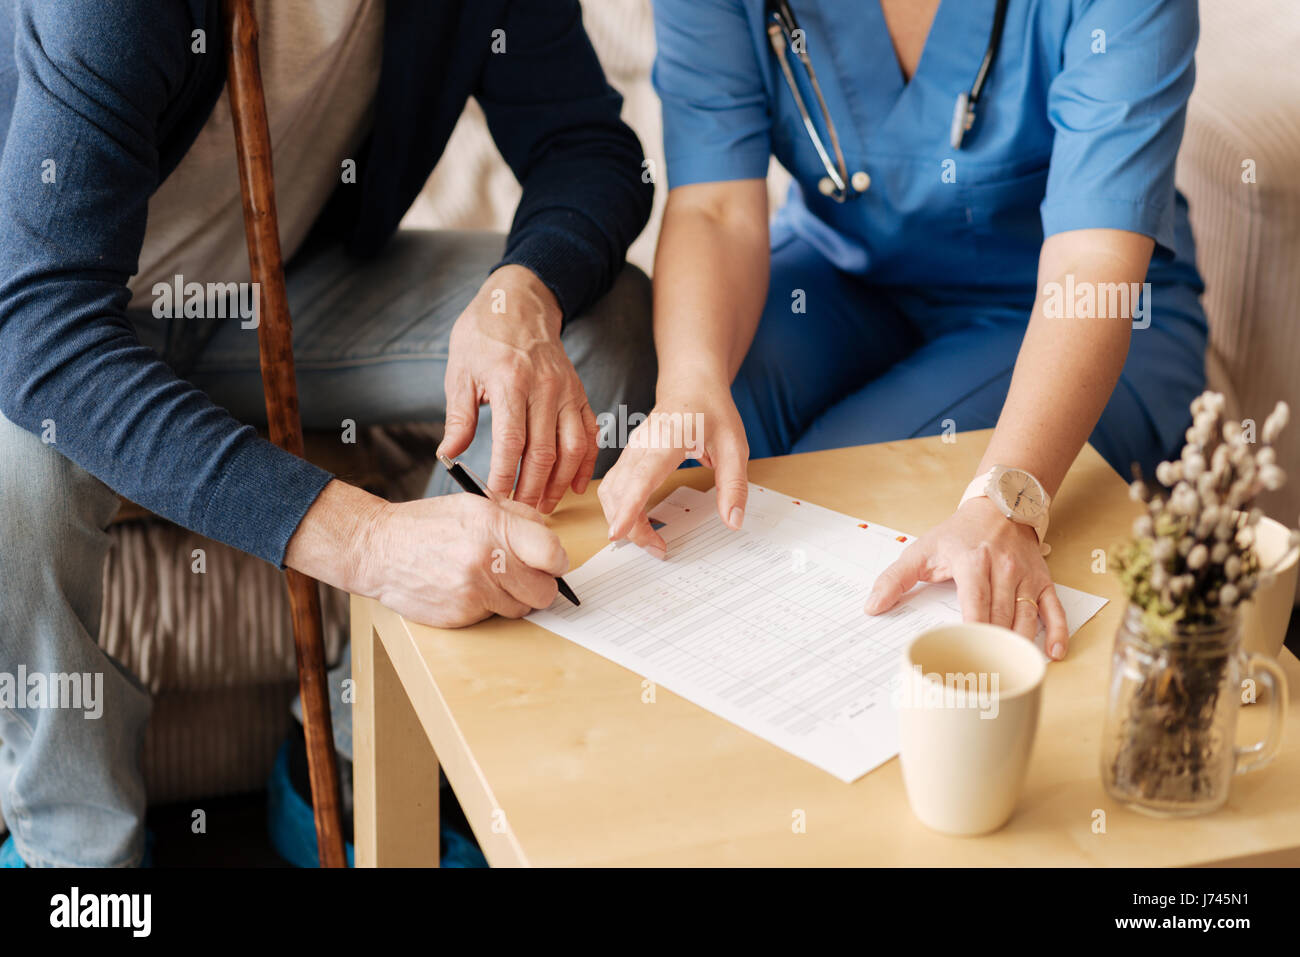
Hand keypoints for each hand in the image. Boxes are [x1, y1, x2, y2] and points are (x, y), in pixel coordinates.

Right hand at [355, 493, 568, 627]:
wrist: (379, 550)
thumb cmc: (428, 524)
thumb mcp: (475, 504)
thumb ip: (517, 517)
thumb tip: (550, 539)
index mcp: (494, 525)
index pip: (552, 554)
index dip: (557, 561)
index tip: (552, 562)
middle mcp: (486, 560)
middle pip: (544, 591)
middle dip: (540, 585)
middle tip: (525, 575)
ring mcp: (473, 592)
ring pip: (522, 608)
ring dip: (514, 597)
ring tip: (491, 579)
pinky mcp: (461, 616)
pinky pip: (494, 618)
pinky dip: (488, 607)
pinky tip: (468, 589)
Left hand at [438, 265, 598, 513]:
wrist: (520, 301)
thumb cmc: (484, 334)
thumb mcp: (460, 370)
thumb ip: (459, 417)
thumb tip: (448, 456)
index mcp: (510, 382)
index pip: (511, 441)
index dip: (504, 476)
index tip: (494, 500)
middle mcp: (544, 388)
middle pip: (543, 451)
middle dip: (532, 489)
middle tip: (519, 514)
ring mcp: (567, 391)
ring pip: (572, 447)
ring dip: (560, 482)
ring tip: (545, 506)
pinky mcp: (580, 393)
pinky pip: (590, 433)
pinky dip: (586, 463)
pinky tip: (575, 485)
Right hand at [597, 381, 748, 557]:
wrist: (691, 384)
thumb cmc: (712, 411)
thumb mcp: (735, 447)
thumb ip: (734, 485)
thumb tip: (733, 521)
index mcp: (666, 440)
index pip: (641, 477)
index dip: (628, 507)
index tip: (618, 533)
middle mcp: (640, 446)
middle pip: (619, 492)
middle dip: (631, 527)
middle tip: (659, 550)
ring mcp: (630, 451)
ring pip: (610, 491)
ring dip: (622, 520)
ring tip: (650, 540)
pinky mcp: (628, 457)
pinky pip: (613, 487)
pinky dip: (619, 508)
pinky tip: (636, 523)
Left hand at [863, 497, 1069, 659]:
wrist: (998, 507)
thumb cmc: (958, 534)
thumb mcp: (920, 551)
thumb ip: (894, 579)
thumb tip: (872, 606)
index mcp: (972, 562)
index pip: (975, 604)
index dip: (972, 631)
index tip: (966, 655)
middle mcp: (1003, 569)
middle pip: (1000, 616)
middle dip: (992, 646)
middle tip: (983, 676)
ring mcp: (1026, 577)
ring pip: (1026, 618)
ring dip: (1020, 646)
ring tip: (1010, 671)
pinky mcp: (1043, 581)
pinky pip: (1055, 610)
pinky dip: (1058, 632)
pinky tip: (1053, 655)